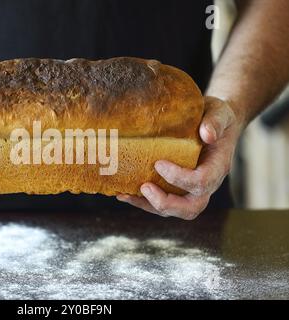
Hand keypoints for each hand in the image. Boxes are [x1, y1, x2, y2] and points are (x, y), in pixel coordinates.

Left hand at [117, 96, 241, 219]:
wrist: (215, 124)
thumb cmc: (216, 117)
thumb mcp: (219, 113)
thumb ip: (215, 122)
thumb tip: (207, 134)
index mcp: (217, 167)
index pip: (201, 182)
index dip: (179, 178)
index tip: (158, 164)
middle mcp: (207, 184)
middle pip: (190, 208)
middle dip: (165, 202)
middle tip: (144, 187)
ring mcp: (192, 190)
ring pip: (173, 210)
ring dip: (148, 205)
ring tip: (125, 194)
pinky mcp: (178, 189)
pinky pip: (161, 203)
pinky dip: (142, 202)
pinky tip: (122, 194)